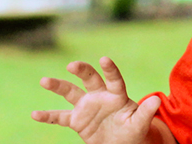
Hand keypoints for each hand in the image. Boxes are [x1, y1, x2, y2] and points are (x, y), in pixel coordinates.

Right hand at [32, 56, 161, 143]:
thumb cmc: (133, 132)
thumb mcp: (140, 124)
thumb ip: (146, 112)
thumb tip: (156, 100)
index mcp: (117, 95)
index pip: (114, 79)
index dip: (110, 70)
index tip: (104, 60)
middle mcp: (100, 96)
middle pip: (89, 79)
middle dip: (82, 70)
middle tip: (72, 65)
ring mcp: (86, 106)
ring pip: (70, 92)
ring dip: (58, 86)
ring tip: (44, 81)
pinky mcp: (77, 120)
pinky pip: (60, 117)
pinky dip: (48, 116)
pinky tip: (34, 114)